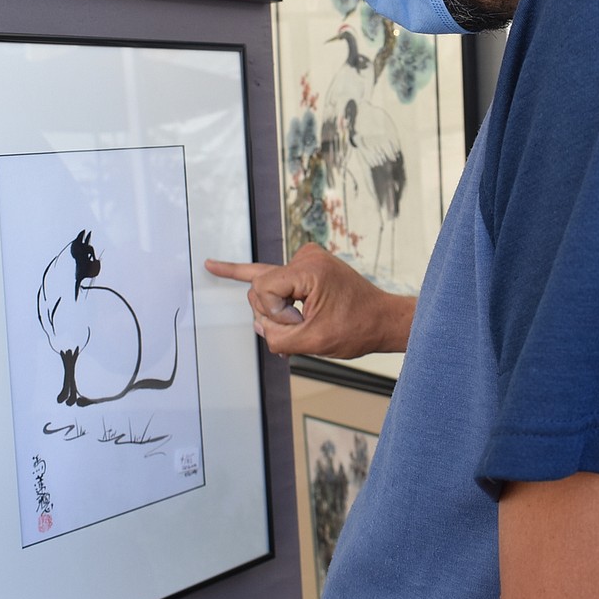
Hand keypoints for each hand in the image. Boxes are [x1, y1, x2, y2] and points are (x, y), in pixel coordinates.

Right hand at [205, 243, 414, 358]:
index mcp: (309, 269)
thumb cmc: (357, 329)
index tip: (300, 324)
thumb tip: (259, 325)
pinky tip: (215, 267)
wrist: (382, 319)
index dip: (275, 315)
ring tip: (303, 322)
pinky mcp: (304, 266)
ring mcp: (305, 259)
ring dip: (278, 311)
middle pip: (260, 286)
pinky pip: (273, 279)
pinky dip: (259, 287)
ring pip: (266, 287)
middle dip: (275, 313)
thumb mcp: (313, 342)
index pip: (263, 289)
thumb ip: (277, 336)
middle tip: (305, 325)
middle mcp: (305, 257)